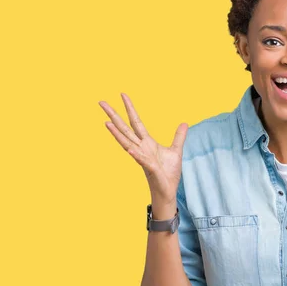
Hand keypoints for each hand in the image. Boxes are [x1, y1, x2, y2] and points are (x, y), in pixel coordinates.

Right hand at [99, 93, 187, 207]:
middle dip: (113, 116)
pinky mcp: (150, 168)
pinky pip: (141, 160)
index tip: (122, 94)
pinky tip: (129, 148)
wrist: (167, 191)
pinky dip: (135, 154)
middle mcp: (141, 148)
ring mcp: (143, 158)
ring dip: (117, 134)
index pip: (136, 122)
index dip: (130, 108)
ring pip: (127, 143)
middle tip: (101, 102)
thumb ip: (178, 136)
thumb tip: (184, 123)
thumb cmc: (168, 173)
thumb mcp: (176, 151)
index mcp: (146, 142)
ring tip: (107, 123)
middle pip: (124, 129)